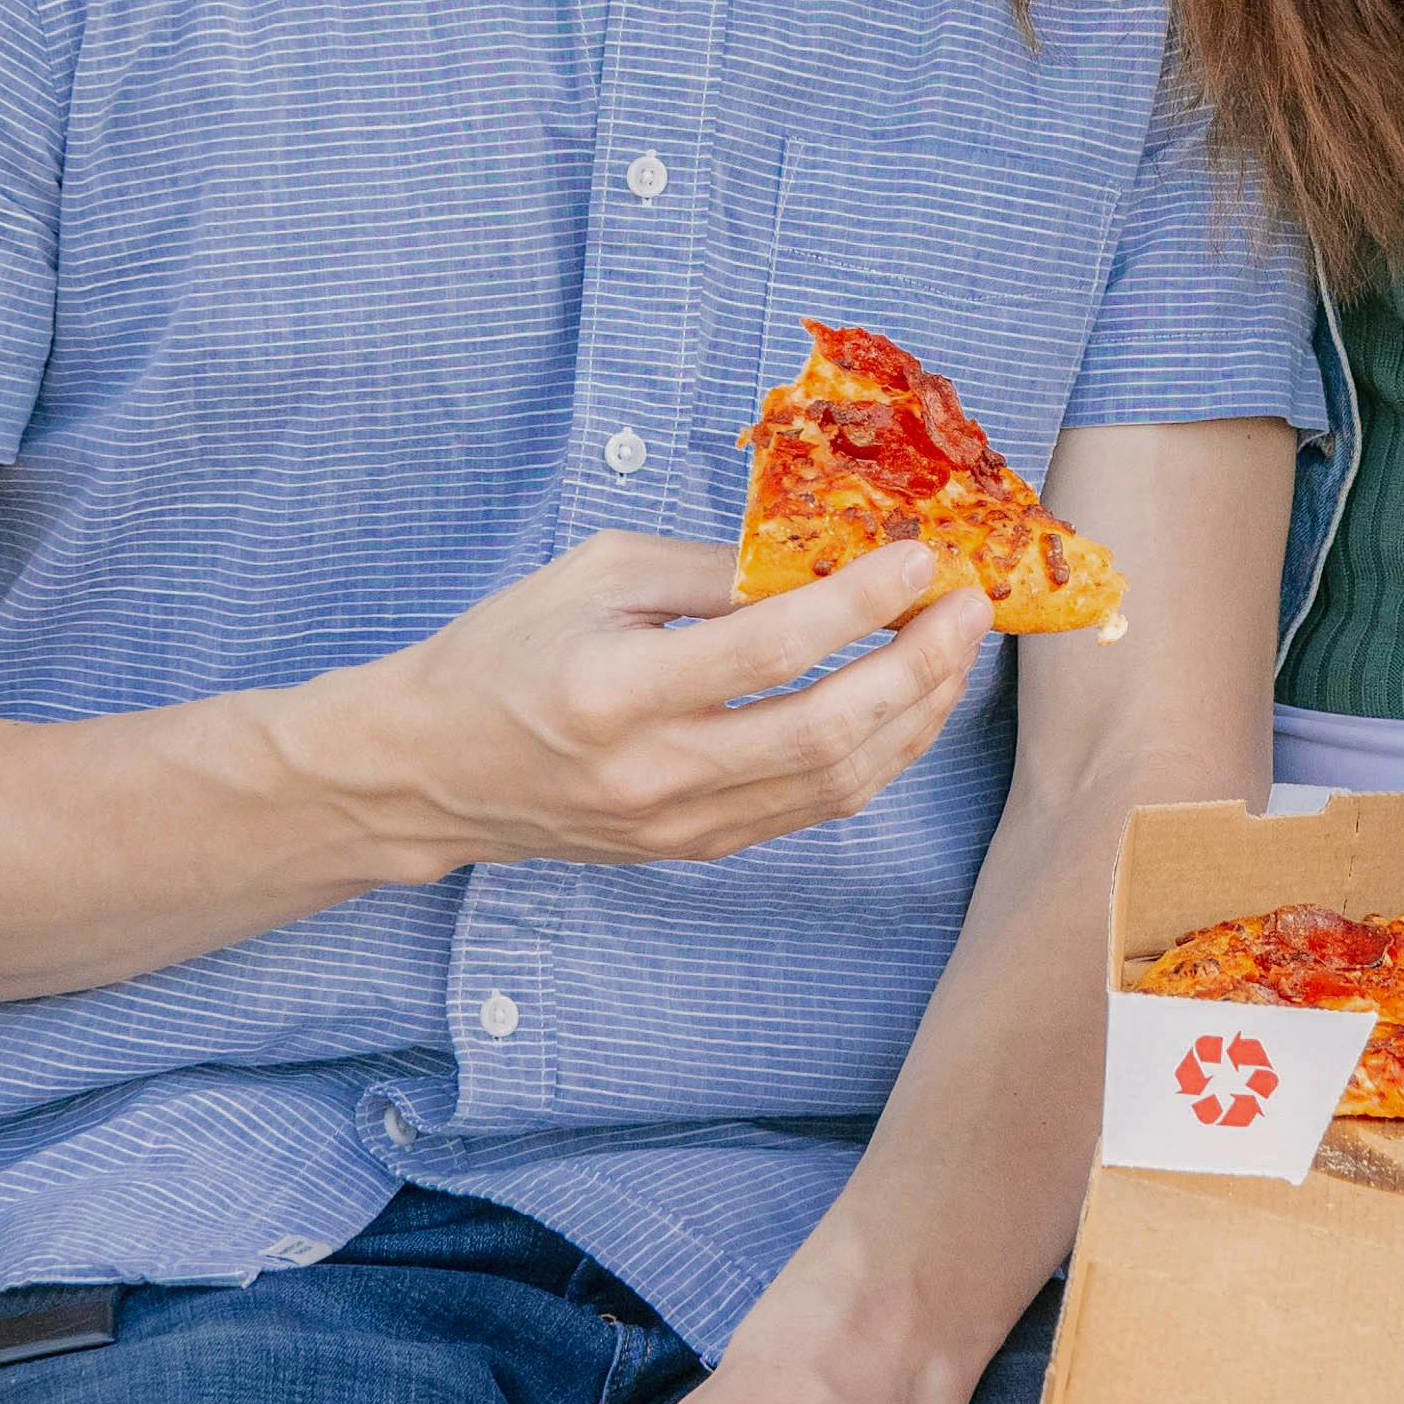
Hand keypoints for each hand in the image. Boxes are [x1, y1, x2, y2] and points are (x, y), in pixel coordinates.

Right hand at [293, 529, 996, 877]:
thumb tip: (827, 554)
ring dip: (915, 715)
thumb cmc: (506, 651)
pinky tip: (907, 705)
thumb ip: (711, 569)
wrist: (431, 772)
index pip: (769, 648)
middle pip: (825, 730)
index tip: (921, 557)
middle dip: (919, 665)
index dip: (860, 603)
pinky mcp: (696, 848)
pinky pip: (813, 809)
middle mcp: (654, 771)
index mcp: (615, 688)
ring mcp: (680, 823)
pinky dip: (877, 757)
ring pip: (836, 782)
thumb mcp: (593, 573)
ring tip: (956, 652)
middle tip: (971, 607)